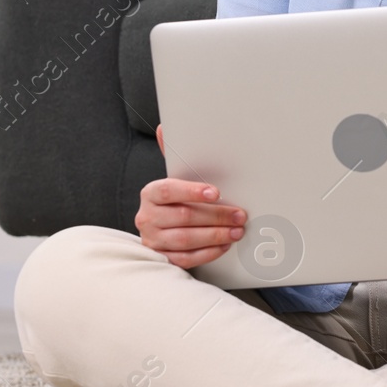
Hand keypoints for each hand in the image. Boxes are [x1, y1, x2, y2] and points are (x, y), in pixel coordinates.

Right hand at [138, 122, 246, 268]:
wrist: (160, 230)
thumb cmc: (175, 201)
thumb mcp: (175, 179)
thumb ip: (174, 157)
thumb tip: (164, 128)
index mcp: (150, 193)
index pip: (169, 190)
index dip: (192, 191)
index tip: (216, 192)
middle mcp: (147, 217)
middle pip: (183, 216)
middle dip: (216, 216)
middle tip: (239, 215)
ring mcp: (153, 239)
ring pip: (185, 239)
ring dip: (215, 235)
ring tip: (236, 231)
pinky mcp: (161, 257)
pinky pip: (185, 259)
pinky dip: (207, 253)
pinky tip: (223, 245)